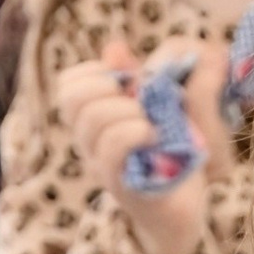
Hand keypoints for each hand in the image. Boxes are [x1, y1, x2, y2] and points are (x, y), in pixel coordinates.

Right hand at [61, 33, 211, 253]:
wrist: (185, 207)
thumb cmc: (170, 154)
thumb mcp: (153, 107)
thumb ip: (134, 78)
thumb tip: (114, 47)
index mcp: (92, 122)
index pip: (68, 85)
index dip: (95, 73)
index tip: (128, 83)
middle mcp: (88, 144)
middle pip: (73, 98)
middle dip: (110, 87)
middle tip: (141, 101)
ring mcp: (100, 165)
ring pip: (94, 119)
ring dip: (129, 111)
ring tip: (154, 123)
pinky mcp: (120, 184)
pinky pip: (113, 145)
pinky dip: (136, 132)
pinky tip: (156, 137)